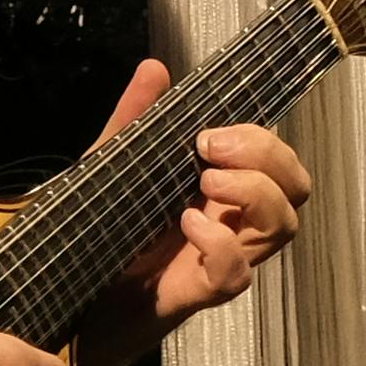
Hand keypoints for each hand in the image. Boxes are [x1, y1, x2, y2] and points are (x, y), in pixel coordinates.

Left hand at [77, 57, 312, 338]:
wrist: (70, 297)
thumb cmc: (100, 234)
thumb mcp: (112, 166)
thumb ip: (134, 120)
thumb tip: (154, 68)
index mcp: (221, 188)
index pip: (277, 157)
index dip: (261, 138)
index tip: (210, 131)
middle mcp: (234, 221)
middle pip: (296, 186)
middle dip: (268, 158)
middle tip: (211, 151)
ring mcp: (224, 256)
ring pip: (283, 225)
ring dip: (255, 193)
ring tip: (206, 183)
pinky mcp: (202, 290)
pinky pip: (237, 273)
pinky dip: (221, 244)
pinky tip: (188, 224)